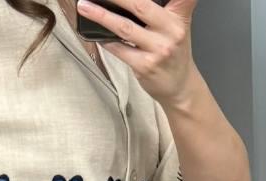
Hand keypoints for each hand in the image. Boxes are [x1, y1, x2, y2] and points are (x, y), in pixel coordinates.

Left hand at [76, 0, 198, 104]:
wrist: (180, 86)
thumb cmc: (173, 52)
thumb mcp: (179, 24)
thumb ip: (169, 6)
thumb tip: (129, 2)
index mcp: (179, 16)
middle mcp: (171, 31)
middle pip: (140, 5)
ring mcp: (158, 50)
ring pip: (124, 27)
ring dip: (101, 16)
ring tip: (85, 7)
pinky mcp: (145, 66)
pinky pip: (119, 49)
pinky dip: (105, 40)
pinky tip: (95, 33)